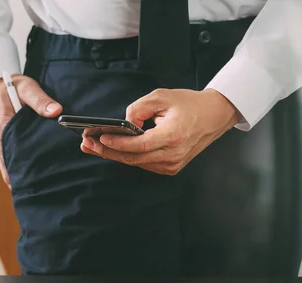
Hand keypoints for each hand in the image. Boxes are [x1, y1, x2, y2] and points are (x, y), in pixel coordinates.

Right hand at [0, 74, 62, 186]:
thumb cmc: (9, 85)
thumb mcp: (26, 87)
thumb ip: (40, 100)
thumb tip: (56, 111)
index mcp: (3, 127)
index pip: (16, 156)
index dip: (29, 170)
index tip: (45, 179)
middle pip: (13, 167)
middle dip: (29, 177)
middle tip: (49, 186)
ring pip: (10, 168)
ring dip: (23, 175)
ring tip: (42, 186)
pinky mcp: (0, 145)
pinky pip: (7, 163)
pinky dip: (18, 170)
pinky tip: (31, 178)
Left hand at [80, 88, 239, 174]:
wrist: (214, 116)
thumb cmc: (190, 104)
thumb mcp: (162, 97)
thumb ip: (139, 108)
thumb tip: (124, 123)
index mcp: (172, 136)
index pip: (139, 146)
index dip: (118, 144)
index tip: (100, 138)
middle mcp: (172, 155)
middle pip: (134, 158)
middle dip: (108, 151)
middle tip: (88, 144)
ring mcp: (172, 164)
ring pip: (137, 163)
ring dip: (115, 155)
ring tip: (94, 146)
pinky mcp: (171, 167)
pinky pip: (144, 164)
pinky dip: (128, 157)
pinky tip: (113, 149)